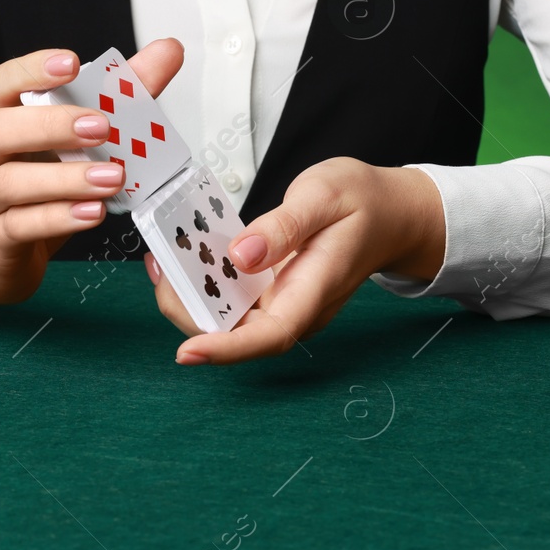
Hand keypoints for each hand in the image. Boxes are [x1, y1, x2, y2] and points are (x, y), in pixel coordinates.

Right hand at [0, 40, 183, 311]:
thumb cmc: (40, 188)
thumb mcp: (81, 141)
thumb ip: (123, 96)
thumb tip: (167, 52)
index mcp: (7, 120)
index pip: (4, 84)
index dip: (32, 70)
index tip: (71, 63)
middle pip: (0, 129)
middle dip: (51, 125)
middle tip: (101, 127)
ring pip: (11, 183)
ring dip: (65, 179)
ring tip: (111, 177)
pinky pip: (21, 227)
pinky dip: (59, 218)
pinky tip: (92, 213)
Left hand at [145, 158, 445, 363]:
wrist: (390, 211)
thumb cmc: (363, 203)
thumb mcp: (324, 196)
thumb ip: (282, 226)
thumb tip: (241, 255)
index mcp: (313, 292)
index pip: (269, 336)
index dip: (226, 350)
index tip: (188, 352)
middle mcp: (295, 308)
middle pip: (235, 333)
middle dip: (188, 310)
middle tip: (159, 267)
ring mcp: (282, 303)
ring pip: (226, 318)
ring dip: (188, 296)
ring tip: (161, 257)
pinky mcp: (272, 292)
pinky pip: (230, 297)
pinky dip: (201, 281)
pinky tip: (181, 254)